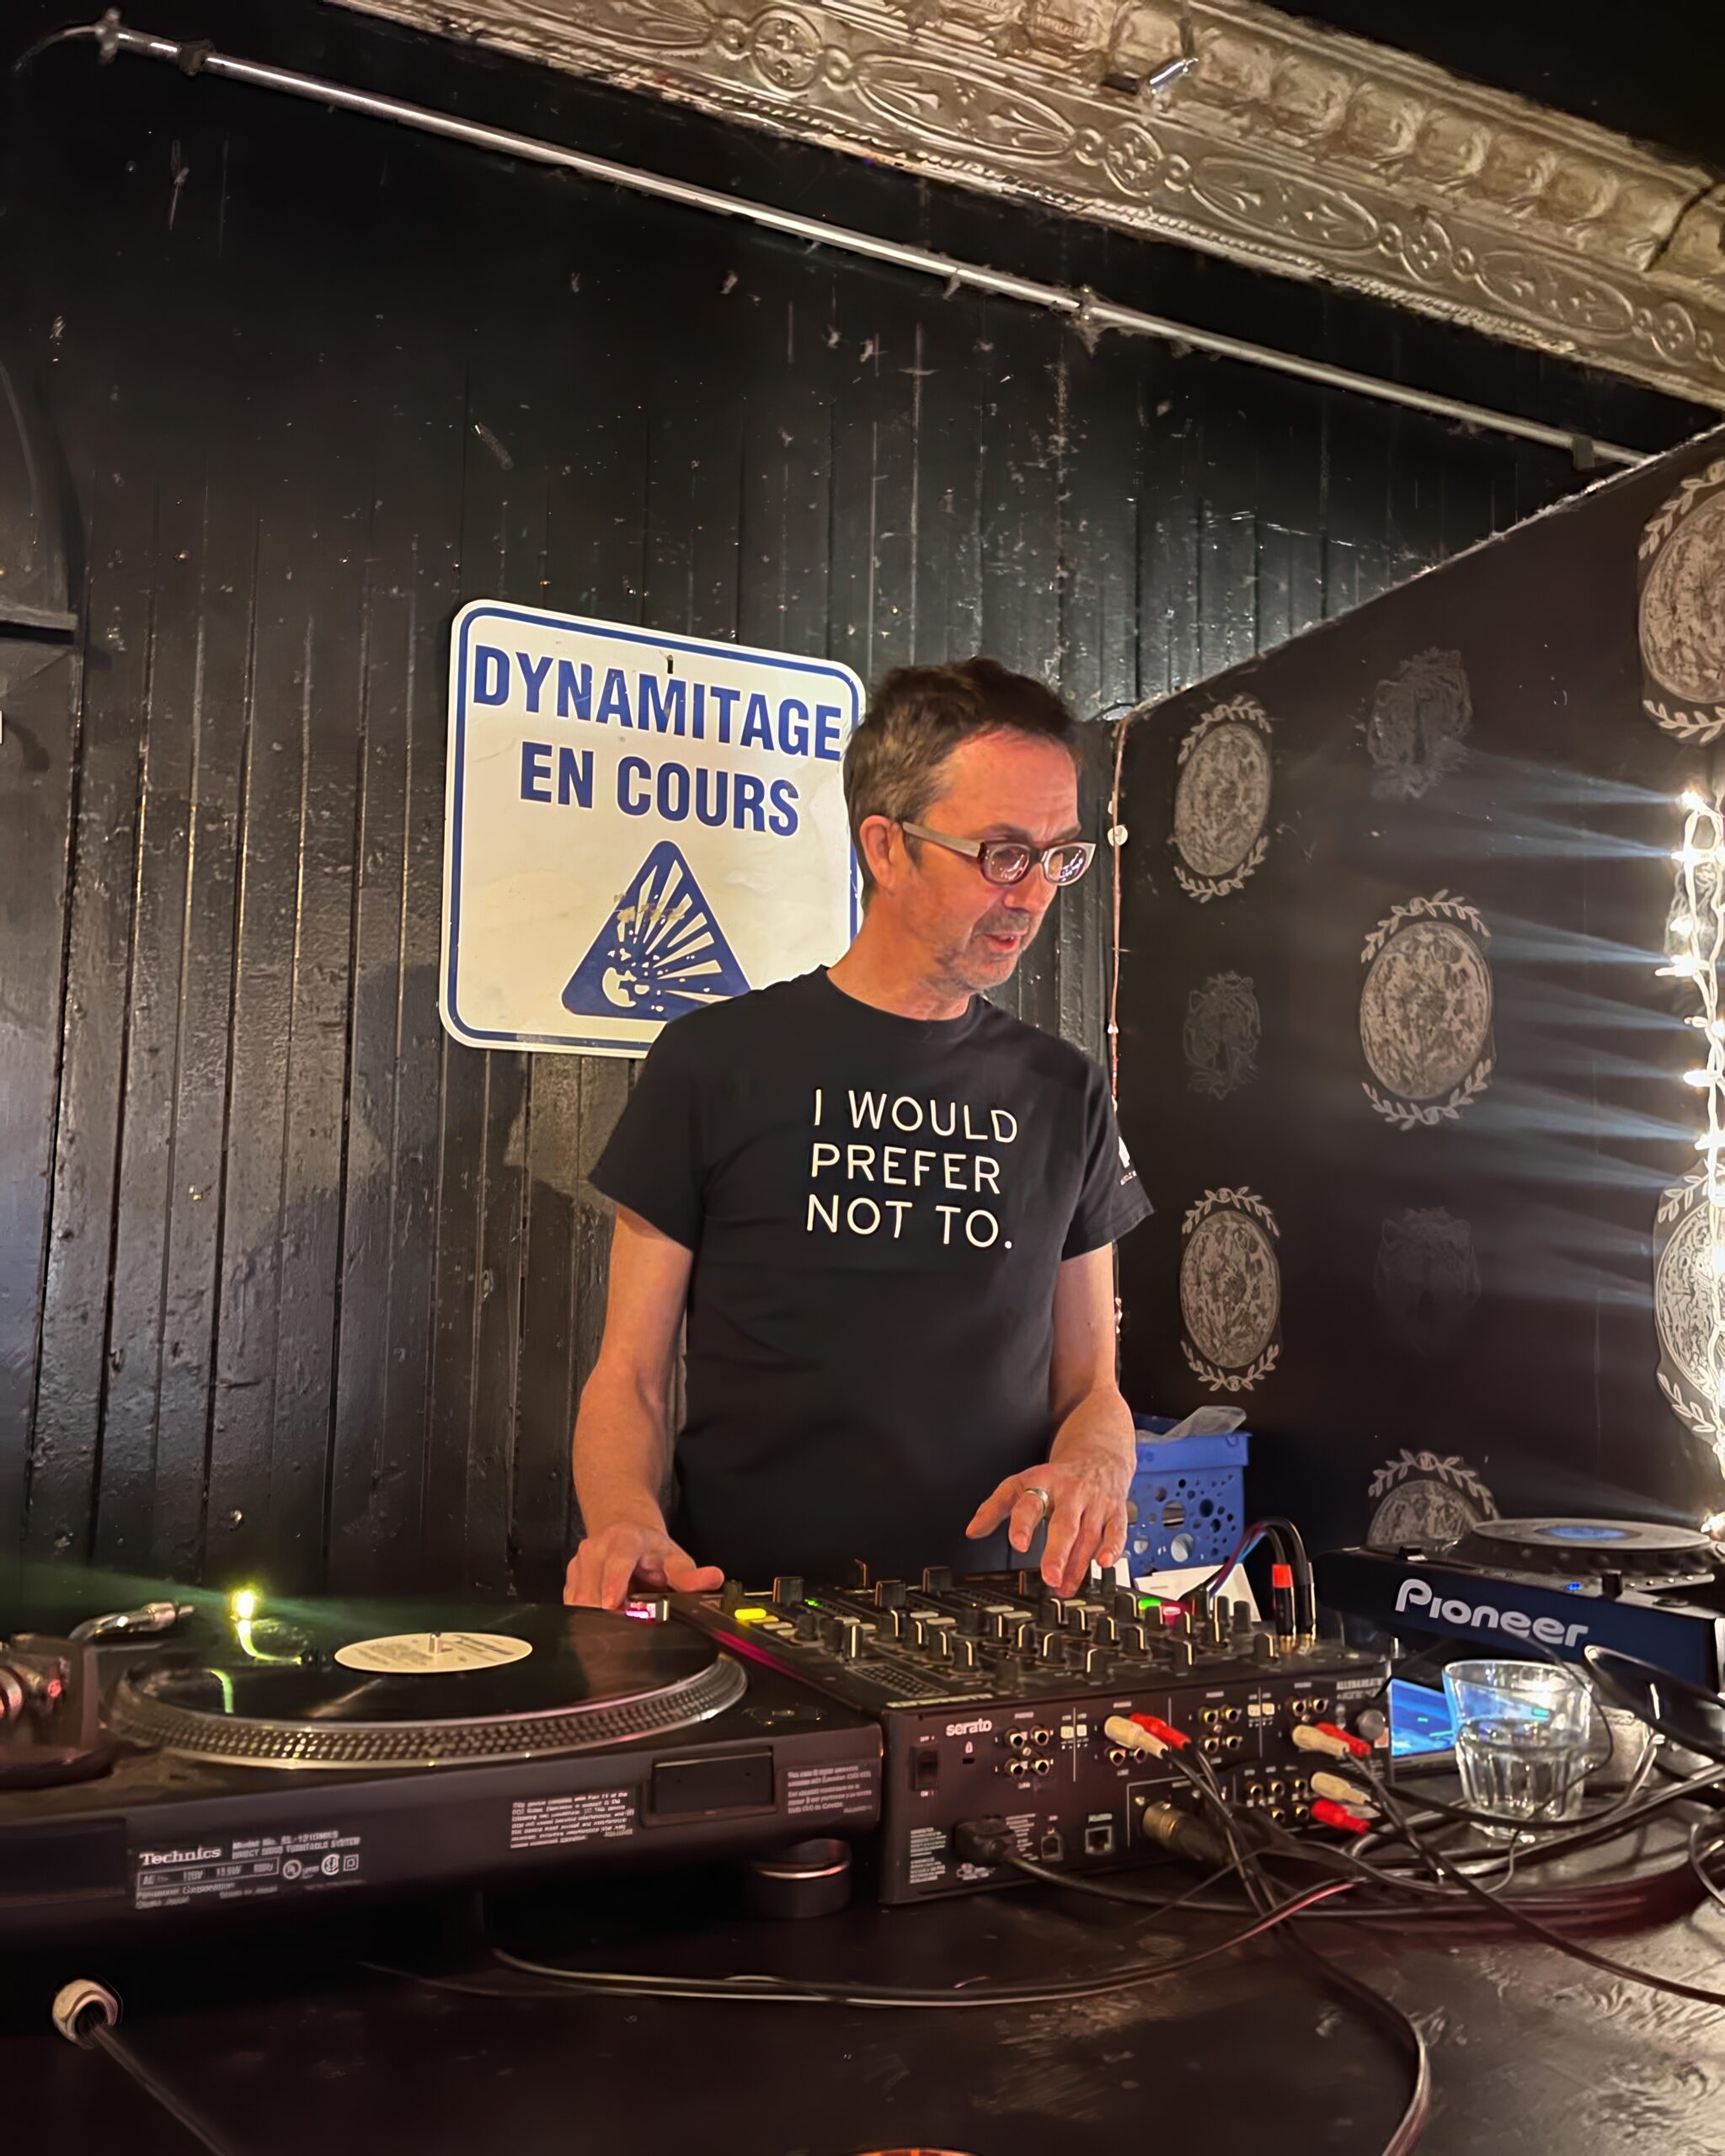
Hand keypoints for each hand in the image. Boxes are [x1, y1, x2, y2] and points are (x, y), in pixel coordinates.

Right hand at [563, 1523, 724, 1609]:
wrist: (625, 1533)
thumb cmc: (651, 1551)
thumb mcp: (674, 1558)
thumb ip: (690, 1574)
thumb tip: (713, 1578)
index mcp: (624, 1540)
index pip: (617, 1560)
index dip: (614, 1583)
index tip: (614, 1603)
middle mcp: (597, 1548)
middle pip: (593, 1588)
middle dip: (608, 1613)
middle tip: (628, 1623)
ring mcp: (579, 1563)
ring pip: (579, 1601)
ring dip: (599, 1618)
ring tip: (622, 1617)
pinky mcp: (569, 1579)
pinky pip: (573, 1606)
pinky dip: (588, 1618)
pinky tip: (606, 1615)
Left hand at [964, 1449, 1129, 1597]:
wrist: (1097, 1454)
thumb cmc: (1056, 1476)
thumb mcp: (1022, 1483)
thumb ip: (995, 1507)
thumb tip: (973, 1531)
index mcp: (1044, 1483)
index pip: (1031, 1503)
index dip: (1024, 1523)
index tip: (1018, 1544)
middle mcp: (1071, 1492)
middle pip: (1064, 1524)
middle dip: (1057, 1552)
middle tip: (1049, 1576)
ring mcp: (1095, 1502)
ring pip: (1088, 1534)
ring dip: (1078, 1564)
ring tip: (1064, 1587)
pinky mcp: (1115, 1511)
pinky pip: (1116, 1531)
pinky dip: (1113, 1548)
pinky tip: (1105, 1563)